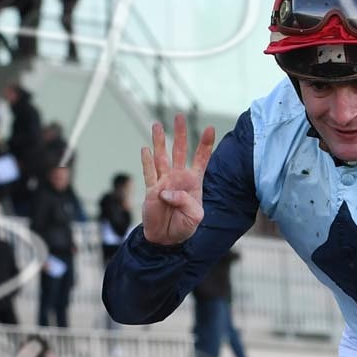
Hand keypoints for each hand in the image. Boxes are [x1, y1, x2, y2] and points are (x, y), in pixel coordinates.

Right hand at [140, 114, 215, 247]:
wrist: (166, 240)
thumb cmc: (184, 228)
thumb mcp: (194, 217)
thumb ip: (185, 202)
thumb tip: (167, 190)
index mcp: (193, 183)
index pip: (201, 160)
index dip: (205, 145)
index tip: (210, 128)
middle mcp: (179, 178)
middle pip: (180, 151)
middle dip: (180, 133)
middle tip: (179, 116)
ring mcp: (164, 182)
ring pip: (162, 157)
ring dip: (160, 141)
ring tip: (157, 125)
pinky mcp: (151, 190)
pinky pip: (148, 173)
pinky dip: (146, 161)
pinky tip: (145, 149)